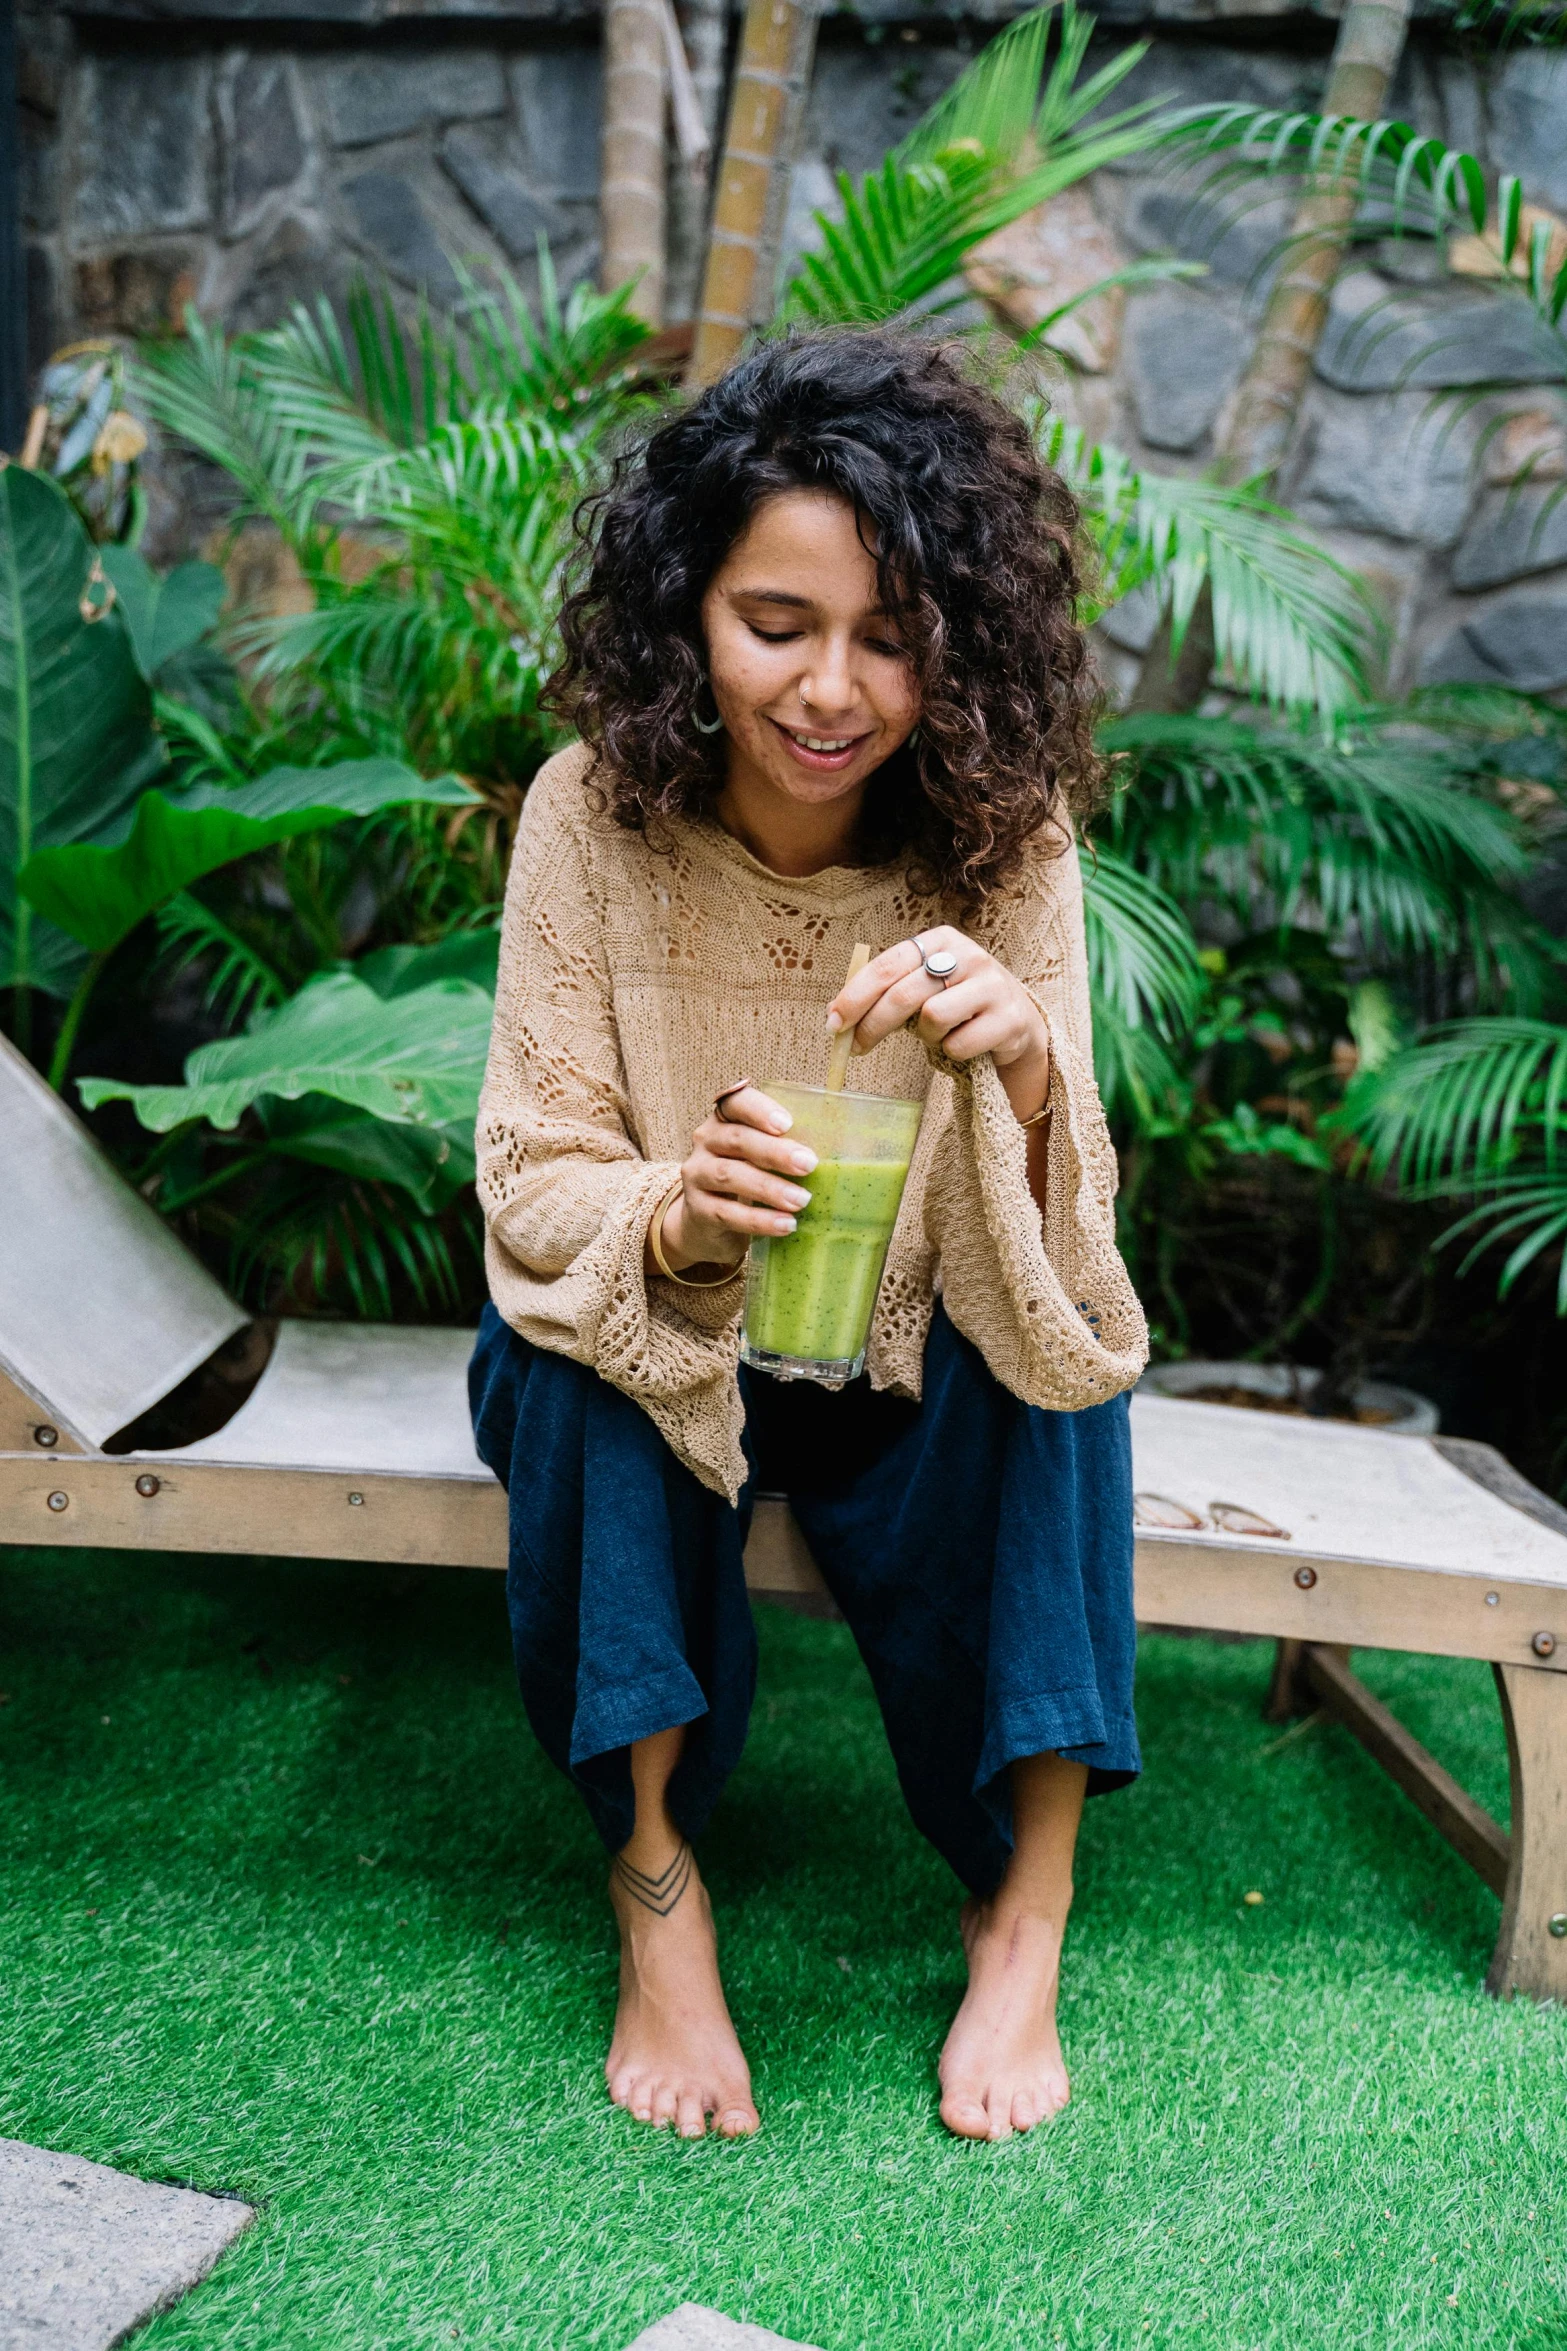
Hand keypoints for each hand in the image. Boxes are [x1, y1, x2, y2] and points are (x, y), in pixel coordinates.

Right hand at [657, 1086, 818, 1275]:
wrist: (705, 1222)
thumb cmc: (747, 1179)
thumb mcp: (761, 1157)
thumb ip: (787, 1148)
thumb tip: (841, 1153)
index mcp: (726, 1120)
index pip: (736, 1102)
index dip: (760, 1110)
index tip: (787, 1123)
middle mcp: (706, 1141)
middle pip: (738, 1139)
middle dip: (775, 1152)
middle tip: (809, 1164)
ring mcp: (697, 1175)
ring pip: (730, 1176)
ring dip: (769, 1188)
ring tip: (802, 1201)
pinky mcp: (697, 1210)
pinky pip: (727, 1213)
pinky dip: (759, 1220)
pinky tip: (785, 1225)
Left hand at [826, 927, 1050, 1122]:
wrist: (1018, 1023)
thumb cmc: (959, 1004)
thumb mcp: (925, 987)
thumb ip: (886, 993)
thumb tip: (835, 1016)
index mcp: (940, 940)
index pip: (888, 965)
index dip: (856, 996)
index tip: (833, 1022)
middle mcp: (969, 954)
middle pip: (904, 993)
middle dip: (873, 1025)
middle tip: (855, 1048)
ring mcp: (992, 985)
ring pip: (933, 1017)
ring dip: (927, 1037)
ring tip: (940, 1034)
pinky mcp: (1009, 1018)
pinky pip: (959, 1043)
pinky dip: (953, 1052)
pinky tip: (965, 1043)